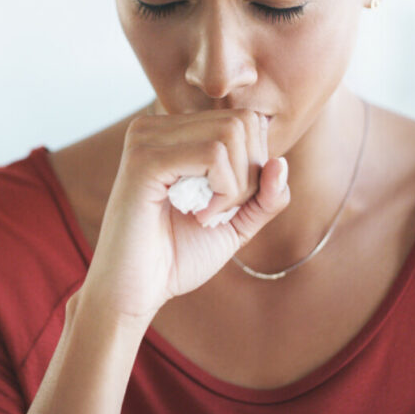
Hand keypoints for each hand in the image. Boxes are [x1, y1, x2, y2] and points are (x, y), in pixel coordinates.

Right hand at [79, 109, 290, 323]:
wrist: (132, 293)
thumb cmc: (176, 257)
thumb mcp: (235, 223)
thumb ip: (265, 195)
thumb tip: (282, 163)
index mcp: (172, 132)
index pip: (244, 120)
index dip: (256, 164)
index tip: (230, 203)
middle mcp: (155, 126)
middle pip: (242, 122)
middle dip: (250, 173)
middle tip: (222, 212)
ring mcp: (145, 139)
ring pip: (230, 134)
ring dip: (237, 185)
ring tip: (209, 215)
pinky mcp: (144, 160)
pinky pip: (212, 155)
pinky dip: (223, 191)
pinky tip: (201, 216)